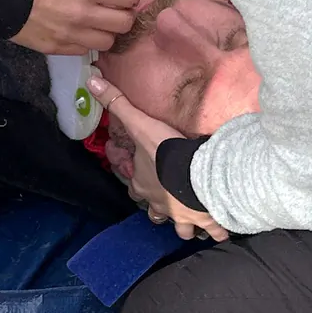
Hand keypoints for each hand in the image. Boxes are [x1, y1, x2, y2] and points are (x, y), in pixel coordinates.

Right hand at [13, 0, 151, 54]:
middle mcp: (84, 14)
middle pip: (124, 24)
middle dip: (124, 15)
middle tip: (116, 10)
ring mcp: (71, 34)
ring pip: (108, 42)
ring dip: (107, 32)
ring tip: (98, 24)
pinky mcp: (58, 48)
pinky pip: (84, 51)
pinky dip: (86, 42)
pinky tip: (79, 32)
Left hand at [90, 79, 229, 241]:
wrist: (197, 175)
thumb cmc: (166, 152)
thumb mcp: (140, 124)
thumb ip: (117, 103)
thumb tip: (90, 81)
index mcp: (142, 186)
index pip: (133, 188)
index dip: (136, 183)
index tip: (141, 180)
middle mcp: (160, 206)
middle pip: (155, 214)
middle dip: (160, 211)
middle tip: (168, 203)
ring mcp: (183, 217)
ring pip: (182, 229)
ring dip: (186, 226)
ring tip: (192, 219)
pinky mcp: (207, 220)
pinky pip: (214, 231)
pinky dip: (218, 230)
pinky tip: (221, 226)